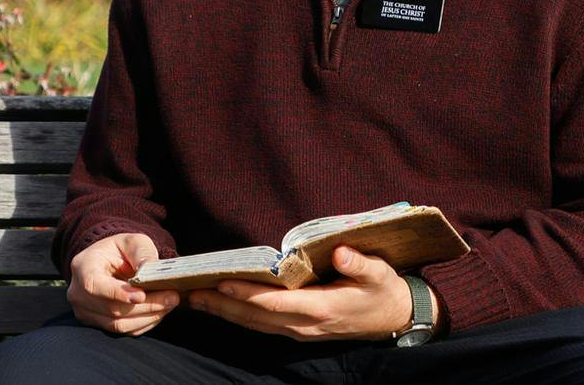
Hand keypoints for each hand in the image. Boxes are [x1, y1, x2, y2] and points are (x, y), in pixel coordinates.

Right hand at [66, 232, 179, 334]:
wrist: (109, 263)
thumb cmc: (120, 250)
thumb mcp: (132, 242)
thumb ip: (142, 253)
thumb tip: (150, 270)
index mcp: (82, 267)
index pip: (95, 285)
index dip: (118, 293)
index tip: (141, 296)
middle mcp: (78, 293)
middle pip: (112, 308)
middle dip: (146, 305)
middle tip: (172, 297)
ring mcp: (85, 312)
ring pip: (119, 324)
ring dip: (148, 317)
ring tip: (170, 303)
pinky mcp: (97, 324)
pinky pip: (123, 331)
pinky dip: (144, 323)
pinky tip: (159, 311)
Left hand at [187, 246, 422, 340]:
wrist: (393, 318)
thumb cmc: (382, 290)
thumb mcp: (379, 273)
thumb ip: (360, 264)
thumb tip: (340, 253)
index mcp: (323, 308)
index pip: (277, 304)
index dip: (248, 296)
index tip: (222, 284)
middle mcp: (306, 324)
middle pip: (256, 317)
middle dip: (222, 306)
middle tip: (191, 292)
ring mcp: (300, 330)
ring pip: (255, 324)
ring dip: (224, 313)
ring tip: (194, 298)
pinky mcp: (297, 328)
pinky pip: (261, 324)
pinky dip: (237, 315)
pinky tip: (218, 305)